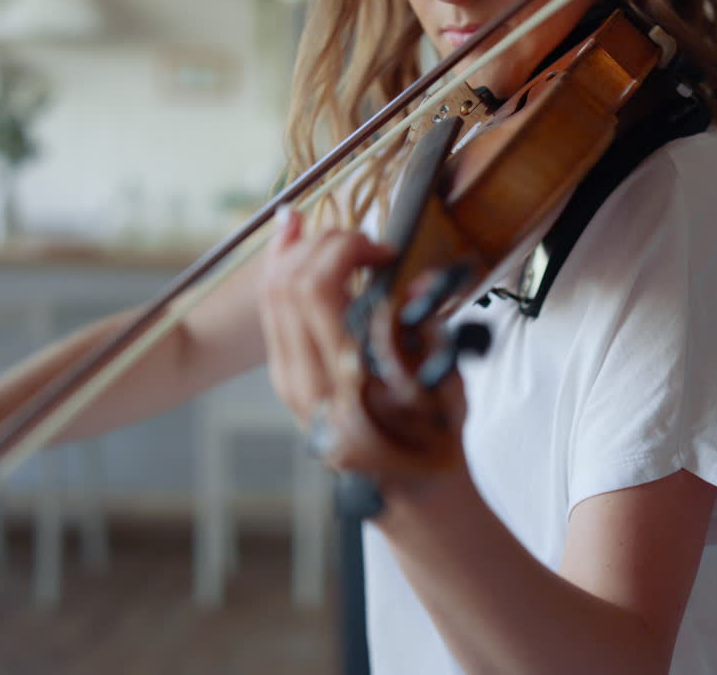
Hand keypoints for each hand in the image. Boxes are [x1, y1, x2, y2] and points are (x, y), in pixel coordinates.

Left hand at [257, 206, 469, 495]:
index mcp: (345, 382)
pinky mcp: (286, 376)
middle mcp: (307, 380)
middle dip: (328, 242)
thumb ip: (429, 333)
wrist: (407, 485)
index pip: (319, 289)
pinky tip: (293, 237)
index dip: (348, 250)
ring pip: (272, 291)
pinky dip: (280, 268)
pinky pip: (270, 310)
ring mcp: (290, 380)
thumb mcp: (445, 386)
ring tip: (330, 231)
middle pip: (290, 281)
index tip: (384, 251)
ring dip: (300, 250)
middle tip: (367, 244)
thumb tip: (420, 283)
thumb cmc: (433, 438)